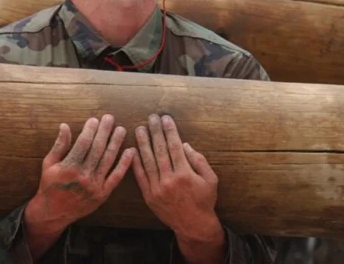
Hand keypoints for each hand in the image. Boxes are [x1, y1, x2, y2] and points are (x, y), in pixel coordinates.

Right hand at [24, 115, 133, 259]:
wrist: (53, 213)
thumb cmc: (50, 185)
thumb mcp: (49, 164)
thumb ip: (59, 145)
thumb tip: (65, 125)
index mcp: (68, 168)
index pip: (83, 144)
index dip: (90, 130)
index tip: (95, 119)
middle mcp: (83, 176)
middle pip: (97, 149)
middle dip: (104, 132)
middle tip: (110, 118)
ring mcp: (95, 186)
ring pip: (108, 160)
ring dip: (116, 143)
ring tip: (121, 129)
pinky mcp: (103, 194)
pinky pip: (116, 176)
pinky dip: (125, 164)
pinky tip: (131, 151)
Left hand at [133, 114, 225, 263]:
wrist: (193, 224)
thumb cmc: (205, 200)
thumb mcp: (211, 179)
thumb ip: (199, 161)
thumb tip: (185, 145)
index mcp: (185, 174)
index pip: (175, 147)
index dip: (170, 131)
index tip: (166, 119)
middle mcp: (169, 180)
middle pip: (160, 151)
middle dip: (156, 132)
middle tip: (151, 118)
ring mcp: (157, 188)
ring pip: (148, 161)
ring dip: (143, 144)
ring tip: (140, 129)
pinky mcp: (149, 196)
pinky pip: (141, 177)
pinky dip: (136, 164)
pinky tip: (133, 151)